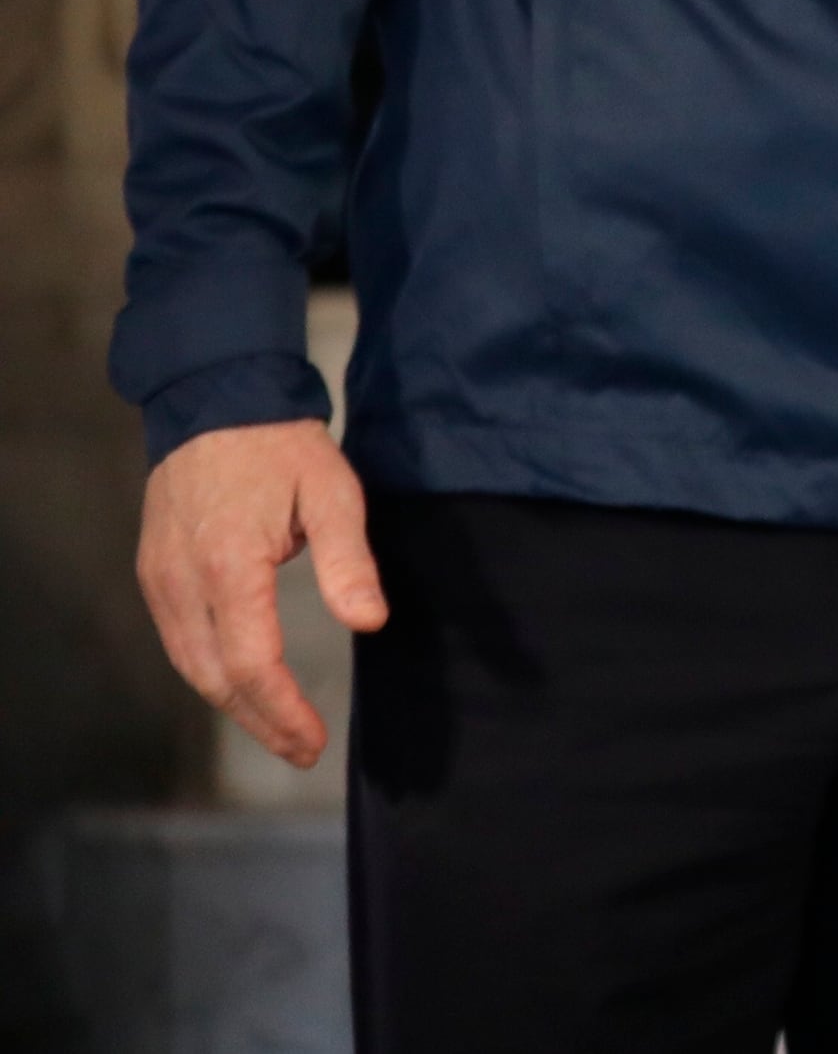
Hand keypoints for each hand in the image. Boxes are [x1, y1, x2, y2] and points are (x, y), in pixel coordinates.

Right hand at [135, 423, 386, 769]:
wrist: (216, 401)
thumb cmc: (281, 447)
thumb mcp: (332, 494)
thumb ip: (348, 562)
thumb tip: (370, 623)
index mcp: (229, 566)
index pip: (253, 663)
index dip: (282, 710)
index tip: (314, 740)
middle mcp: (183, 582)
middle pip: (216, 678)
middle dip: (260, 721)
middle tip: (302, 748)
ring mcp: (160, 580)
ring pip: (191, 665)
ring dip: (233, 704)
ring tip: (278, 729)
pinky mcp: (154, 573)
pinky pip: (179, 640)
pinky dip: (210, 672)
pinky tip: (243, 683)